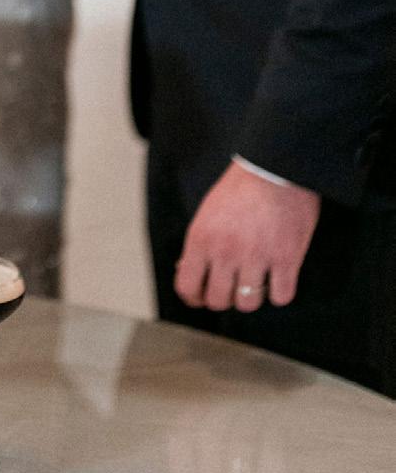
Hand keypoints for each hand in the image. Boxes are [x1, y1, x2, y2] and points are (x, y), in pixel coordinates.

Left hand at [174, 161, 320, 312]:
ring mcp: (256, 257)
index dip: (194, 298)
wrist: (274, 168)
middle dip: (223, 299)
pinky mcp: (286, 258)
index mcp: (201, 240)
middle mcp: (225, 252)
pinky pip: (281, 296)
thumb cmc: (238, 190)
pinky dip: (279, 293)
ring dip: (251, 298)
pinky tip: (278, 280)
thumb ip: (198, 245)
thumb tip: (186, 270)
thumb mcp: (206, 214)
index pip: (187, 287)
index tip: (201, 298)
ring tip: (255, 283)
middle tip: (231, 289)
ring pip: (248, 304)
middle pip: (218, 301)